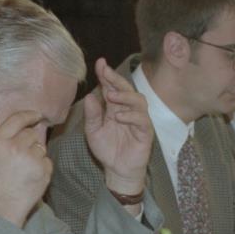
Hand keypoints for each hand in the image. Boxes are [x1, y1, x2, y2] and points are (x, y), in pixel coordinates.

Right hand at [0, 109, 51, 227]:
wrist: (3, 207)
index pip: (18, 119)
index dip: (29, 115)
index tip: (37, 115)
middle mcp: (16, 148)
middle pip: (32, 134)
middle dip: (29, 142)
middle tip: (20, 157)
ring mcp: (31, 159)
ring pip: (41, 147)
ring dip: (36, 155)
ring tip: (24, 170)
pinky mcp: (44, 170)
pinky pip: (47, 161)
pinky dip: (42, 167)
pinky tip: (31, 177)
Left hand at [83, 58, 153, 197]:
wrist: (117, 170)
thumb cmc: (107, 149)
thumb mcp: (93, 132)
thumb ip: (91, 115)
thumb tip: (89, 96)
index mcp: (114, 107)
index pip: (111, 87)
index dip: (106, 75)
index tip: (100, 63)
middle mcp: (128, 110)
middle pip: (126, 89)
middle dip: (117, 79)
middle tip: (107, 72)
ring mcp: (138, 120)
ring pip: (138, 101)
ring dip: (125, 96)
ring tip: (111, 96)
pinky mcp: (145, 132)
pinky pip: (142, 120)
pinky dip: (131, 116)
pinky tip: (119, 116)